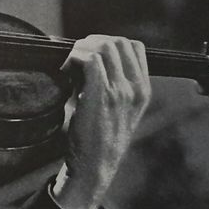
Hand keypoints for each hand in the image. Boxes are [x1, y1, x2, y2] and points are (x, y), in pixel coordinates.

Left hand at [52, 35, 150, 208]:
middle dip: (92, 43)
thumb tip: (87, 56)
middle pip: (117, 42)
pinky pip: (90, 60)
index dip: (108, 43)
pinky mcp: (101, 95)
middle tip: (75, 58)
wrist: (94, 166)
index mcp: (143, 90)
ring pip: (103, 47)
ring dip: (81, 50)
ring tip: (70, 66)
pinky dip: (74, 59)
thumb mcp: (117, 107)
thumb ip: (112, 82)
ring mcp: (120, 91)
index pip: (133, 47)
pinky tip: (65, 72)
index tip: (90, 55)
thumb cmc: (99, 137)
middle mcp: (135, 88)